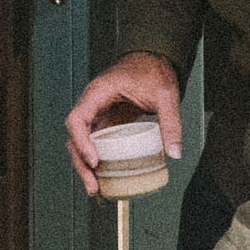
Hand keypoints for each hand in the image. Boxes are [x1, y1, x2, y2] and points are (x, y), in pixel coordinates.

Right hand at [65, 51, 183, 192]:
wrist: (152, 60)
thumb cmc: (152, 70)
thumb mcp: (165, 95)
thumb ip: (170, 122)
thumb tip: (174, 152)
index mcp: (98, 92)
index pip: (78, 119)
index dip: (82, 142)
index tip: (94, 161)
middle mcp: (92, 104)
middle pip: (75, 137)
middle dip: (80, 163)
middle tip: (93, 186)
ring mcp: (96, 114)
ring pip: (81, 143)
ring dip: (84, 166)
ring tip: (95, 189)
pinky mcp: (105, 122)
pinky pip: (94, 143)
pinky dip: (96, 161)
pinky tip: (103, 178)